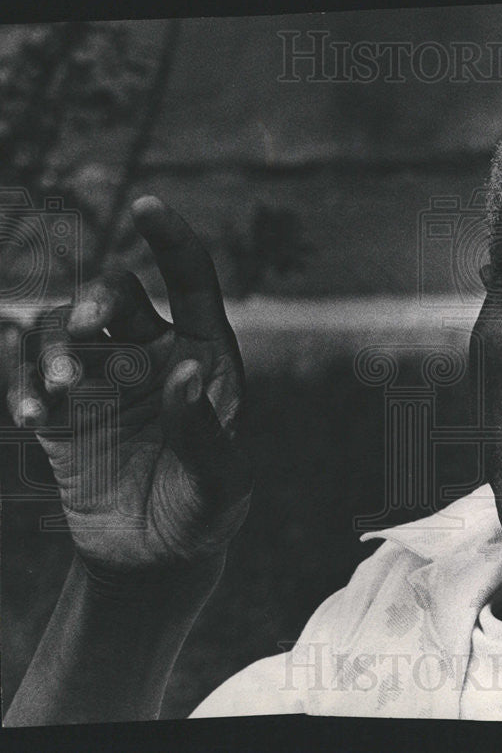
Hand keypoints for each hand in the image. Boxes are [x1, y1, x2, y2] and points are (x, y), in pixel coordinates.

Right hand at [7, 196, 250, 583]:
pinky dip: (20, 382)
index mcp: (204, 356)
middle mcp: (149, 354)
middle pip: (114, 295)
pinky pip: (25, 375)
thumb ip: (202, 431)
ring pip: (59, 328)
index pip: (191, 283)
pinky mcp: (61, 412)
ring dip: (50, 347)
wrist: (158, 558)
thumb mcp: (220, 480)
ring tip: (59, 393)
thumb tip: (182, 373)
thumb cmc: (206, 511)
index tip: (146, 204)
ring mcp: (100, 379)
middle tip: (88, 330)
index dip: (171, 242)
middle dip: (96, 300)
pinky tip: (35, 416)